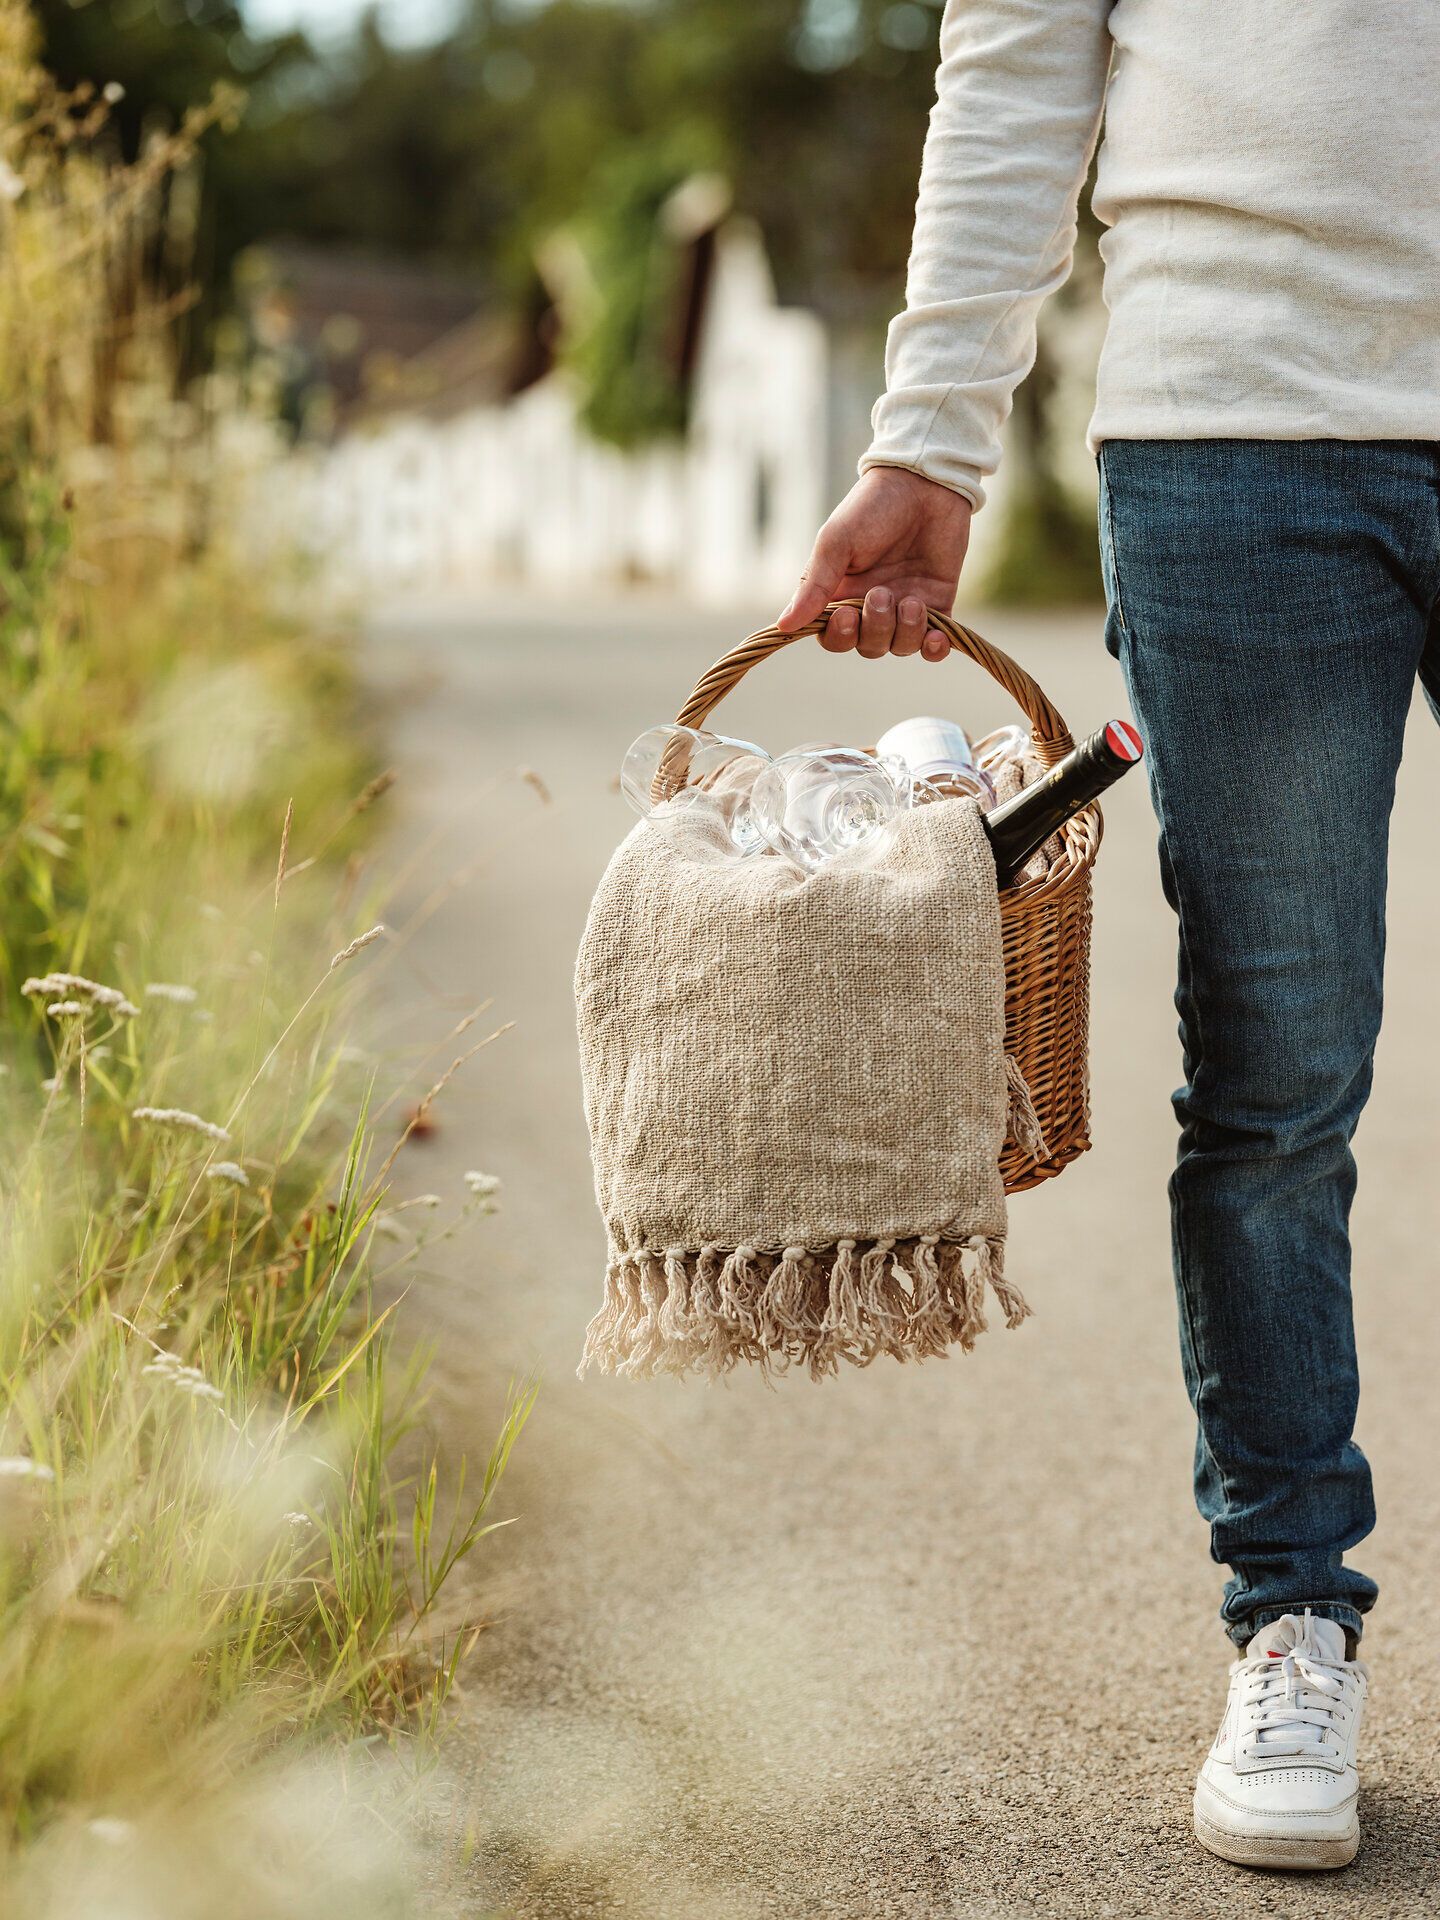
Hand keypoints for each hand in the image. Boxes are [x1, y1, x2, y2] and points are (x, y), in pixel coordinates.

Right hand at [776, 467, 972, 661]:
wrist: (925, 482)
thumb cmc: (873, 507)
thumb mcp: (836, 542)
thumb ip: (814, 586)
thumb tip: (783, 626)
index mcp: (841, 593)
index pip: (833, 636)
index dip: (840, 636)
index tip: (847, 614)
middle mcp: (871, 606)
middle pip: (867, 646)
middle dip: (876, 629)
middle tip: (882, 593)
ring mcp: (905, 606)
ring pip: (900, 646)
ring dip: (905, 632)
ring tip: (912, 602)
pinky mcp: (937, 604)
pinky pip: (934, 645)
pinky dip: (934, 649)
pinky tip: (936, 639)